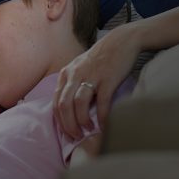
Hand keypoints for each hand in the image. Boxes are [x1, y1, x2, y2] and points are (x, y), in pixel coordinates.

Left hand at [54, 22, 142, 138]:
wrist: (121, 41)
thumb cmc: (101, 58)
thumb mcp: (80, 68)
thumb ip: (74, 84)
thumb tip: (71, 110)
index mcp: (66, 74)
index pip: (56, 101)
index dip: (60, 120)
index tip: (66, 132)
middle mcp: (74, 75)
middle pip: (64, 105)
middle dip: (68, 125)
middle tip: (76, 136)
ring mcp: (90, 76)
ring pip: (78, 104)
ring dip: (81, 121)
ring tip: (87, 130)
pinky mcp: (107, 79)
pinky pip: (102, 102)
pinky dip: (102, 116)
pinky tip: (104, 125)